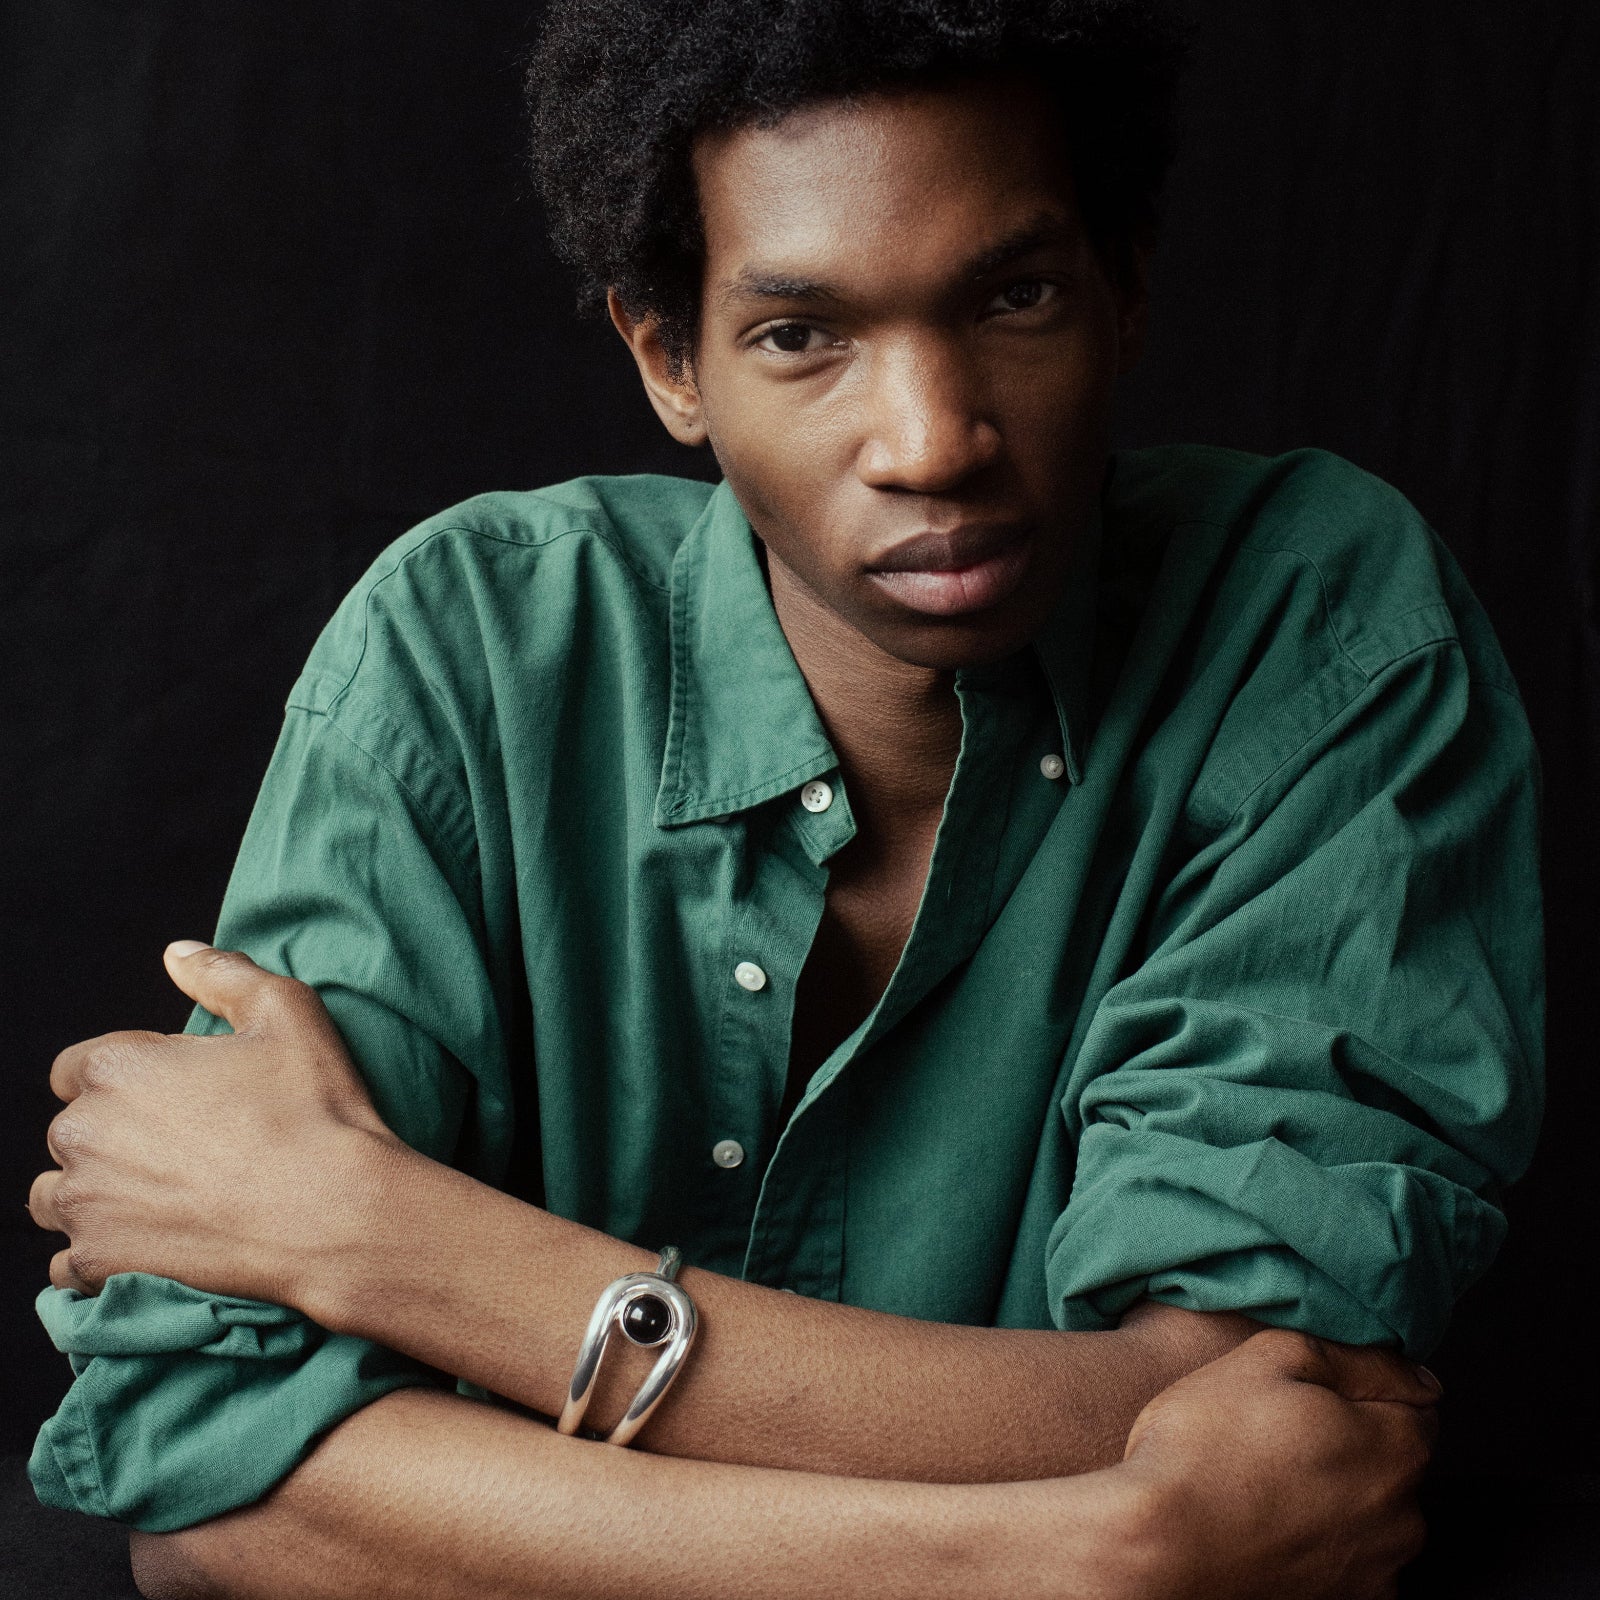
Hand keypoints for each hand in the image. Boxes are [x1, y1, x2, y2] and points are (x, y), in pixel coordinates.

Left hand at [28, 943, 400, 1304]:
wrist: (333, 1211)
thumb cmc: (314, 1109)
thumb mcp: (286, 1013)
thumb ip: (223, 973)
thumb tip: (178, 953)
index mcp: (118, 1065)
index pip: (75, 1068)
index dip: (123, 1079)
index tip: (168, 1098)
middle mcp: (84, 1133)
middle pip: (69, 1133)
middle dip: (110, 1138)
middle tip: (180, 1150)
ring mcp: (85, 1203)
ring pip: (56, 1197)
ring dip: (93, 1196)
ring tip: (157, 1201)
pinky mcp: (99, 1262)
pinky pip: (68, 1264)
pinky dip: (98, 1256)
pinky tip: (150, 1245)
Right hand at [1118, 1327, 1437, 1599]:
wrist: (1157, 1546)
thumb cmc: (1204, 1448)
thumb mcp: (1269, 1358)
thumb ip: (1353, 1358)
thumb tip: (1411, 1372)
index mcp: (1395, 1447)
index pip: (1413, 1400)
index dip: (1359, 1386)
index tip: (1308, 1392)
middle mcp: (1403, 1517)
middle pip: (1392, 1459)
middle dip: (1351, 1441)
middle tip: (1276, 1430)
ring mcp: (1375, 1572)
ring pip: (1370, 1513)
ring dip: (1336, 1494)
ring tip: (1265, 1480)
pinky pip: (1346, 1560)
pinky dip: (1319, 1542)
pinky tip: (1268, 1523)